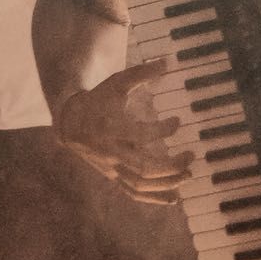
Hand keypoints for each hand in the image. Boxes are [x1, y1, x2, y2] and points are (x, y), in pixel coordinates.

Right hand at [57, 59, 192, 204]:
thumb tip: (167, 62)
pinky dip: (154, 198)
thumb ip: (142, 73)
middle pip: (142, 168)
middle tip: (190, 155)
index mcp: (112, 129)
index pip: (141, 136)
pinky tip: (174, 197)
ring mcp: (112, 168)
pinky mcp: (113, 176)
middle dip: (169, 166)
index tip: (178, 121)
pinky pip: (134, 193)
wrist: (70, 122)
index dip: (163, 130)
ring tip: (188, 175)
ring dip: (166, 184)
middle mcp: (112, 152)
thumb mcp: (117, 82)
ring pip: (139, 185)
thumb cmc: (98, 99)